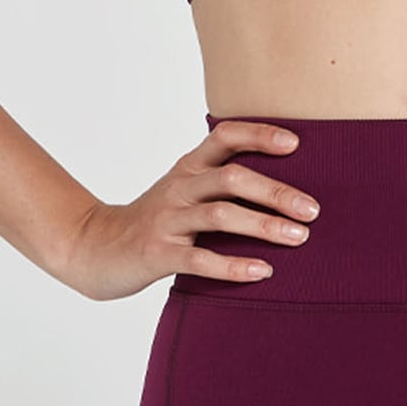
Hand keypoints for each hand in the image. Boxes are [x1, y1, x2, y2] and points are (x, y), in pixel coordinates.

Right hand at [55, 119, 319, 301]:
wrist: (93, 248)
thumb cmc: (154, 221)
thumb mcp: (183, 191)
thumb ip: (220, 183)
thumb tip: (286, 186)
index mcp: (187, 168)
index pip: (224, 136)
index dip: (259, 135)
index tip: (296, 144)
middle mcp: (179, 187)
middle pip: (232, 178)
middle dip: (276, 191)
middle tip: (313, 209)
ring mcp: (167, 220)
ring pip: (220, 215)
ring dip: (264, 225)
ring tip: (299, 237)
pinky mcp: (158, 254)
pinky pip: (200, 259)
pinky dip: (234, 265)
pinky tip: (263, 271)